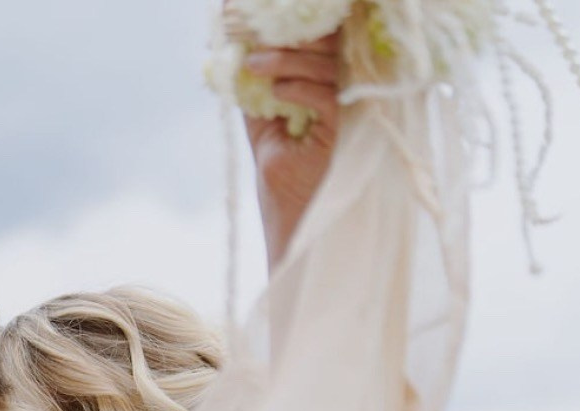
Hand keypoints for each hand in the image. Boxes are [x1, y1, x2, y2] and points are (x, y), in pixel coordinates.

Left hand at [243, 34, 341, 267]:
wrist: (291, 222)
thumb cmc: (281, 178)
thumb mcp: (262, 125)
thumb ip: (255, 90)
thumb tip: (234, 52)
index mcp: (327, 86)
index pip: (319, 42)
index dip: (292, 24)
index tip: (252, 15)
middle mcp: (343, 93)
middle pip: (327, 45)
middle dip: (289, 32)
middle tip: (252, 32)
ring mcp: (346, 111)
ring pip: (325, 66)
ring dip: (287, 59)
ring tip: (255, 63)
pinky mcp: (342, 132)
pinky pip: (326, 96)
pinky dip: (298, 87)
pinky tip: (276, 90)